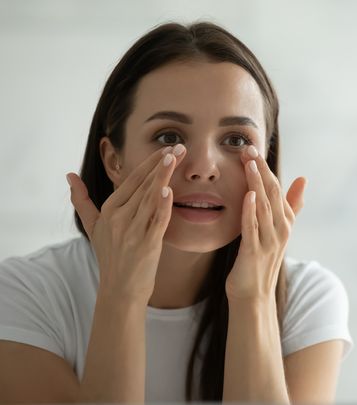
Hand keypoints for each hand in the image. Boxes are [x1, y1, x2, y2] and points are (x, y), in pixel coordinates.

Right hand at [67, 144, 185, 303]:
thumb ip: (81, 200)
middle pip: (143, 185)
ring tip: (175, 158)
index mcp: (110, 209)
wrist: (120, 290)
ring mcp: (132, 231)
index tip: (166, 148)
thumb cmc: (110, 256)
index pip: (132, 180)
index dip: (150, 163)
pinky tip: (168, 191)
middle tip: (180, 146)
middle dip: (162, 164)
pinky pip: (156, 222)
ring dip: (163, 177)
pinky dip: (162, 206)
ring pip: (150, 198)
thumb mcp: (92, 226)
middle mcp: (120, 217)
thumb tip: (69, 175)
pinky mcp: (146, 245)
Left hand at [225, 145, 306, 301]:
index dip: (265, 168)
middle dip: (261, 170)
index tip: (253, 149)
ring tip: (249, 164)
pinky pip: (252, 227)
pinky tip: (247, 195)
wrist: (253, 295)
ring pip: (263, 207)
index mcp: (285, 222)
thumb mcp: (278, 230)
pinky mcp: (254, 252)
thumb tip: (303, 179)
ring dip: (256, 184)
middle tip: (248, 149)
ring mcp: (269, 241)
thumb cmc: (261, 260)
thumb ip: (291, 205)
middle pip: (271, 194)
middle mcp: (280, 229)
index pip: (276, 189)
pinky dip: (251, 210)